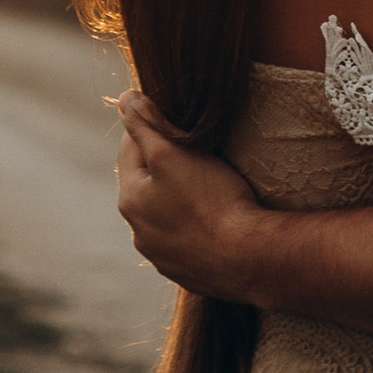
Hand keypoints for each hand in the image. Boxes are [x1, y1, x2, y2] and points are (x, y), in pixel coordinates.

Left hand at [113, 95, 271, 299]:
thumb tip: (124, 100)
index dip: (150, 126)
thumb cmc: (212, 201)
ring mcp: (161, 256)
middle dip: (163, 163)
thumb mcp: (173, 153)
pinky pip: (183, 239)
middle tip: (195, 149)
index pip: (129, 148)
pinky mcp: (185, 272)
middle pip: (146, 182)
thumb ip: (146, 126)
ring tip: (207, 184)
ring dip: (176, 196)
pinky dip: (192, 225)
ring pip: (163, 213)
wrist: (249, 258)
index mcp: (130, 200)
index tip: (175, 118)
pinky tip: (213, 218)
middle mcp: (138, 232)